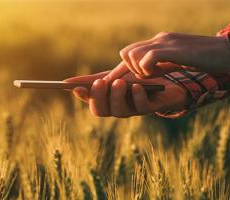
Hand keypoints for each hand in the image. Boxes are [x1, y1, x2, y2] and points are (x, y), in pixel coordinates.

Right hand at [64, 70, 187, 117]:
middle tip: (99, 82)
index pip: (92, 103)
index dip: (85, 97)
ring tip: (118, 82)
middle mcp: (118, 108)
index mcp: (108, 101)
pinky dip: (137, 97)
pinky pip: (141, 107)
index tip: (77, 87)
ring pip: (119, 111)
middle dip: (99, 98)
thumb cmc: (133, 78)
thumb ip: (92, 80)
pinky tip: (136, 86)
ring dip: (116, 97)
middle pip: (102, 111)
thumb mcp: (111, 76)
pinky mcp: (149, 107)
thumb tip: (68, 83)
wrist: (161, 78)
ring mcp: (133, 109)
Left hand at [118, 32, 229, 76]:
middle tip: (143, 80)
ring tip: (154, 76)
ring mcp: (166, 43)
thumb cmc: (204, 59)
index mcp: (159, 42)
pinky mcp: (174, 49)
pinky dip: (148, 69)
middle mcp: (159, 39)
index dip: (119, 69)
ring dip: (139, 71)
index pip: (130, 52)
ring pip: (133, 55)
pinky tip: (160, 74)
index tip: (111, 82)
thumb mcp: (177, 60)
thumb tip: (147, 71)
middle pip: (126, 52)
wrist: (228, 52)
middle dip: (127, 71)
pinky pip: (148, 58)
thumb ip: (162, 63)